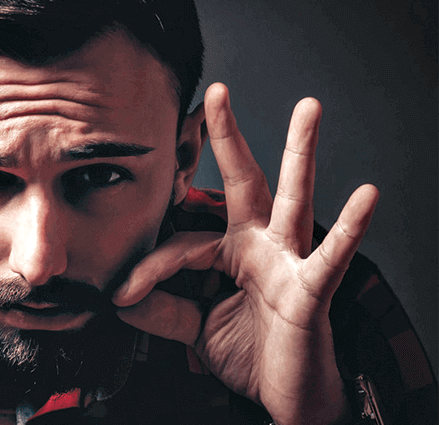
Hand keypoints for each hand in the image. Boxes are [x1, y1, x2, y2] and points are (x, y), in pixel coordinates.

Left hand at [114, 83, 378, 424]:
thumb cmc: (247, 353)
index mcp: (228, 251)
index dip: (148, 269)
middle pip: (242, 182)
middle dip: (228, 138)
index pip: (180, 244)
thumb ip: (160, 310)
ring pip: (292, 200)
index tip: (122, 295)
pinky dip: (347, 229)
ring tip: (309, 109)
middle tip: (217, 92)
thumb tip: (119, 297)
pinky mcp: (310, 289)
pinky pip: (329, 257)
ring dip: (300, 153)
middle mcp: (258, 245)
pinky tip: (365, 196)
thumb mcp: (193, 327)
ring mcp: (287, 261)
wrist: (283, 396)